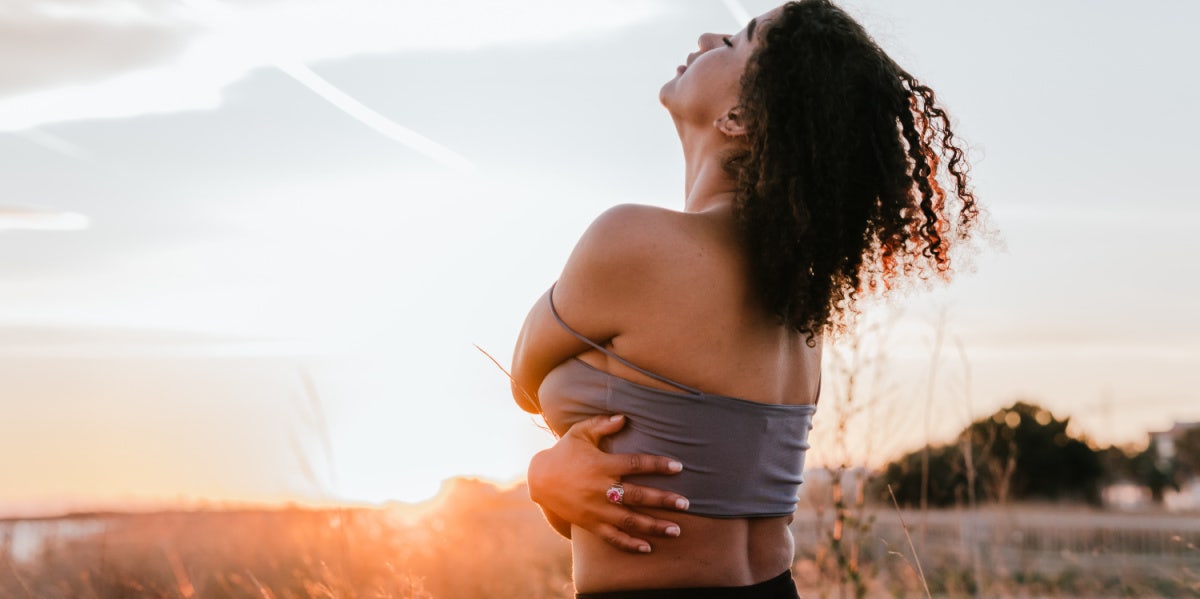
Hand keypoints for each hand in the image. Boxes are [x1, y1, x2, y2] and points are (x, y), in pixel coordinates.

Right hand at [527, 414, 689, 553]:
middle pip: (638, 495)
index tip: (678, 466)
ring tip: (676, 530)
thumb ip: (602, 424)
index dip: (658, 465)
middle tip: (686, 504)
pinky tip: (648, 548)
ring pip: (629, 520)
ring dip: (654, 526)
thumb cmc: (564, 452)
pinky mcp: (590, 524)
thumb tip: (624, 417)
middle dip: (663, 500)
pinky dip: (630, 544)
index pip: (635, 464)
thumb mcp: (580, 433)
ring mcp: (596, 509)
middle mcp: (601, 489)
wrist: (540, 480)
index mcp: (602, 465)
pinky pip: (612, 537)